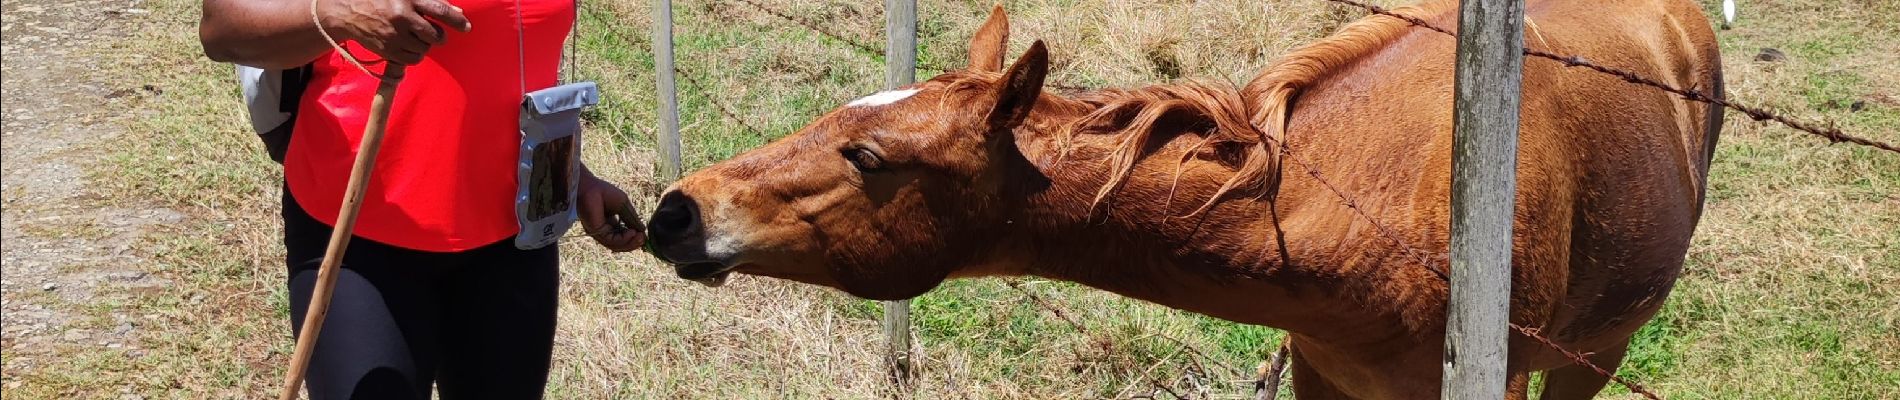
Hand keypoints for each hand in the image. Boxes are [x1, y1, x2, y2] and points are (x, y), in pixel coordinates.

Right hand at [318, 0, 471, 64]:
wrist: (347, 11)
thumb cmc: (380, 0)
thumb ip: (430, 1)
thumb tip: (457, 11)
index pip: (440, 10)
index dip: (456, 21)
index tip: (466, 27)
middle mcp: (402, 17)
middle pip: (435, 34)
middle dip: (438, 36)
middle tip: (433, 34)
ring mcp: (394, 36)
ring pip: (425, 48)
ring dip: (424, 45)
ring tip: (413, 37)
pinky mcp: (387, 50)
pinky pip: (413, 59)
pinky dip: (414, 55)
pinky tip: (407, 46)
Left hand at [577, 172, 646, 251]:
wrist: (590, 186)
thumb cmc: (605, 192)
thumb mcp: (624, 206)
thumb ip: (632, 219)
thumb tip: (643, 230)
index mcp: (611, 224)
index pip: (623, 237)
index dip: (634, 238)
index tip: (644, 236)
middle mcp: (605, 230)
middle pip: (620, 244)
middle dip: (633, 243)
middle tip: (643, 239)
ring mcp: (600, 232)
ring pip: (616, 246)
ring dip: (630, 243)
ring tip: (639, 237)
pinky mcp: (596, 232)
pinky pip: (611, 241)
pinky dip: (623, 239)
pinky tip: (631, 232)